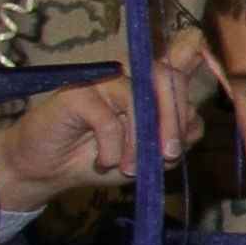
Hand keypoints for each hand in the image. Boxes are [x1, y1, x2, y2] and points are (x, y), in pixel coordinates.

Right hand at [0, 43, 211, 210]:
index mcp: (147, 86)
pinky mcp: (77, 92)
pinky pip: (108, 119)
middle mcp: (127, 75)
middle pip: (166, 78)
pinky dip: (112, 148)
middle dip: (173, 121)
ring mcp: (101, 80)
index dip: (188, 103)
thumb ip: (175, 137)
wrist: (51, 170)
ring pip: (139, 99)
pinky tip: (104, 161)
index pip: (179, 74)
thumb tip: (194, 121)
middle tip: (167, 155)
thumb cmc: (102, 158)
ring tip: (128, 168)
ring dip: (139, 141)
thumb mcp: (149, 155)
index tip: (179, 143)